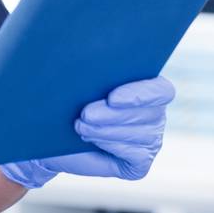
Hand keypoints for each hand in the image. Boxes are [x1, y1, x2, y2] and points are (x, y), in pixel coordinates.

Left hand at [0, 76, 175, 190]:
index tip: (112, 98)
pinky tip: (89, 139)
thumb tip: (86, 49)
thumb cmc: (65, 101)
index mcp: (147, 87)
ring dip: (107, 130)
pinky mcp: (139, 163)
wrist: (51, 137)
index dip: (141, 94)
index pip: (162, 90)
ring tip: (81, 126)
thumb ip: (91, 67)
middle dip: (115, 115)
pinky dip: (110, 145)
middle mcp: (155, 114)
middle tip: (85, 114)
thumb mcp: (77, 80)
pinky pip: (134, 154)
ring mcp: (150, 140)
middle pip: (150, 114)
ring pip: (140, 135)